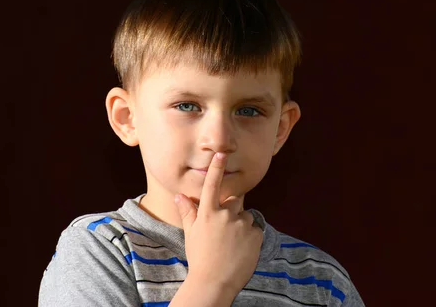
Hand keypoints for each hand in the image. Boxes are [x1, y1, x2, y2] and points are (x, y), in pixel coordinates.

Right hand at [174, 152, 263, 297]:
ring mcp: (242, 225)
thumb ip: (188, 212)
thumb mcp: (191, 234)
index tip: (221, 153)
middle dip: (231, 210)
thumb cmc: (200, 257)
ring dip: (241, 225)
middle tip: (223, 231)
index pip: (212, 185)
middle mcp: (225, 216)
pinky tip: (241, 250)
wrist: (214, 283)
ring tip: (231, 245)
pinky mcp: (256, 235)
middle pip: (234, 201)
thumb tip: (180, 196)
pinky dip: (250, 237)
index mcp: (208, 213)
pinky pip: (255, 229)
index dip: (216, 168)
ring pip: (245, 216)